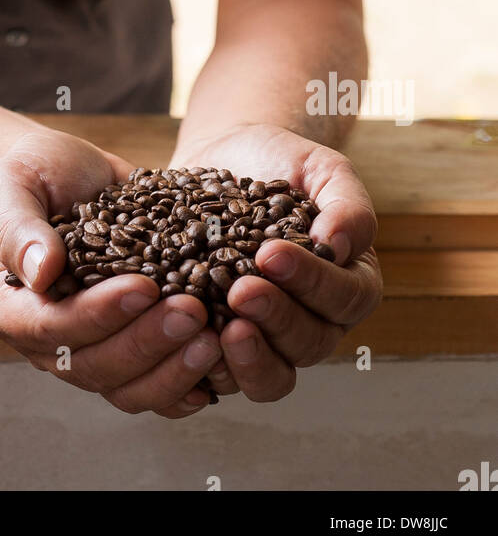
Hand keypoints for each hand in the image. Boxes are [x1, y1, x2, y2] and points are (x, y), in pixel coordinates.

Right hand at [0, 130, 225, 416]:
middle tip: (193, 311)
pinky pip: (153, 386)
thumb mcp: (15, 183)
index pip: (49, 328)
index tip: (143, 286)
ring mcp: (87, 349)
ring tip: (213, 337)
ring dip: (172, 370)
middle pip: (94, 366)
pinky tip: (217, 364)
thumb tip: (41, 272)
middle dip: (146, 342)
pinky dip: (185, 383)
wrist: (67, 174)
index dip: (97, 315)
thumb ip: (20, 226)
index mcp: (9, 305)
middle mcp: (45, 340)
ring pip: (127, 388)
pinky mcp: (125, 346)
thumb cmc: (35, 174)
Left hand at [171, 122, 381, 402]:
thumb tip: (339, 245)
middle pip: (309, 343)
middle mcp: (316, 321)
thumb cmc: (283, 163)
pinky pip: (222, 376)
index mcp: (350, 283)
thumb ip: (345, 203)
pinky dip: (206, 366)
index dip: (311, 282)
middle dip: (275, 318)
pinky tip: (186, 340)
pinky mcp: (224, 345)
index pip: (345, 297)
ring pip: (272, 377)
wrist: (227, 158)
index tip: (270, 254)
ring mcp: (269, 340)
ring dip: (248, 358)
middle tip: (241, 290)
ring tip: (220, 328)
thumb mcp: (322, 169)